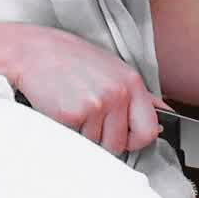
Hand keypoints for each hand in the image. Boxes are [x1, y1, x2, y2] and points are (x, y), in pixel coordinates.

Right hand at [3, 23, 162, 155]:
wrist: (34, 52)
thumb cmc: (72, 60)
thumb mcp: (113, 69)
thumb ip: (138, 95)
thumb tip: (164, 115)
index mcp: (131, 82)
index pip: (149, 130)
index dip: (135, 139)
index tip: (124, 136)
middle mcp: (118, 93)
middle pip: (120, 144)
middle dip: (105, 140)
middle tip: (90, 121)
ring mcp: (96, 104)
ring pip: (96, 145)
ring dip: (84, 135)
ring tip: (74, 108)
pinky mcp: (72, 114)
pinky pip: (76, 141)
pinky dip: (68, 132)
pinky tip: (63, 110)